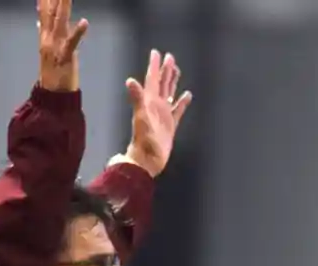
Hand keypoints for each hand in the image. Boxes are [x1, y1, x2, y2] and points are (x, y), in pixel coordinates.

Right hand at [37, 0, 87, 90]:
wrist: (52, 97)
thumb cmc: (53, 74)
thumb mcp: (46, 50)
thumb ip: (43, 32)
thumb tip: (38, 20)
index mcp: (45, 36)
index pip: (44, 10)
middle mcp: (48, 39)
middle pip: (51, 12)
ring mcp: (56, 47)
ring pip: (60, 21)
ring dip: (64, 5)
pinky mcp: (66, 57)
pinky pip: (72, 43)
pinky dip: (78, 32)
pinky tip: (85, 22)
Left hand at [125, 50, 193, 176]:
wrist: (147, 160)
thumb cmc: (143, 140)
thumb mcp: (141, 117)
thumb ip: (136, 98)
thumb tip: (129, 80)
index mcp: (149, 102)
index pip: (152, 79)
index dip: (154, 66)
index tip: (156, 52)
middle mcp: (156, 106)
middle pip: (162, 83)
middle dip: (165, 70)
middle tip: (169, 56)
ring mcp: (163, 115)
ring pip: (169, 93)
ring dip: (172, 82)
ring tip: (176, 70)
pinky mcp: (170, 125)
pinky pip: (178, 110)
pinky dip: (182, 102)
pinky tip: (187, 95)